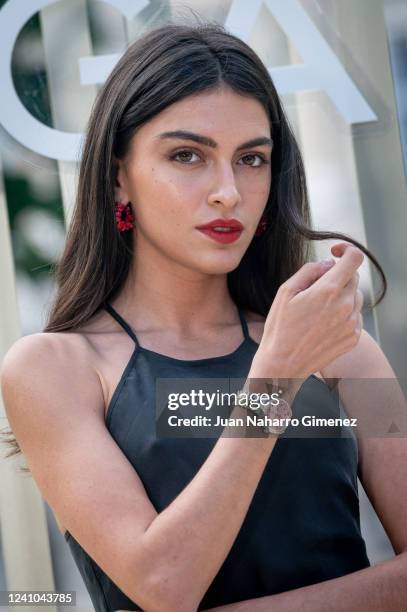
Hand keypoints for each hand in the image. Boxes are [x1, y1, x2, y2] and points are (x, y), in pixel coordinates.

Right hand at [250, 243, 363, 379]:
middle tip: (315, 288)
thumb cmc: (280, 327)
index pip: (354, 258)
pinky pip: (355, 315)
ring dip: (342, 295)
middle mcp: (345, 306)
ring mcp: (351, 323)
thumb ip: (309, 270)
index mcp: (328, 291)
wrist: (283, 364)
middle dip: (337, 276)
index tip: (334, 253)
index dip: (346, 250)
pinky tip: (323, 323)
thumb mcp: (286, 291)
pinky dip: (343, 313)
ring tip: (318, 309)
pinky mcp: (353, 337)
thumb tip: (328, 263)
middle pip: (353, 277)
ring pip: (355, 296)